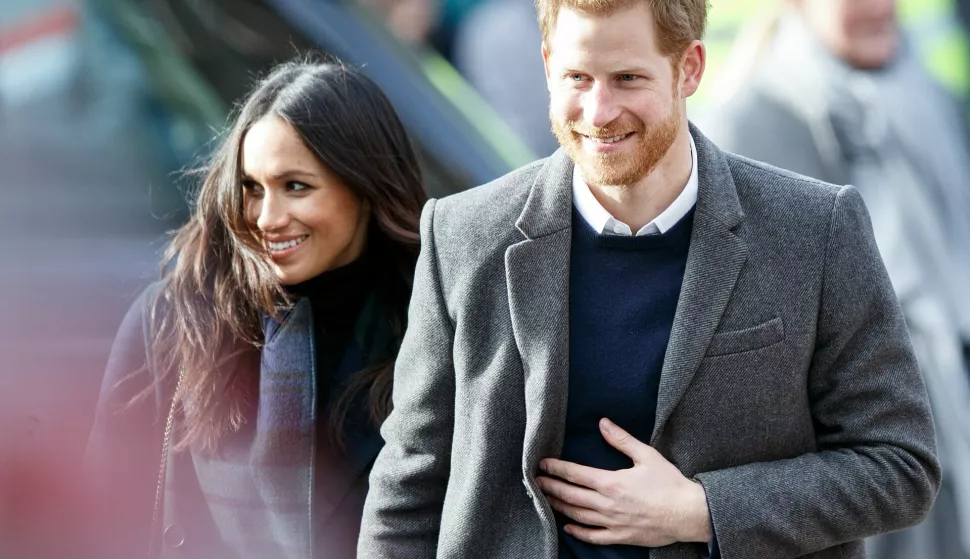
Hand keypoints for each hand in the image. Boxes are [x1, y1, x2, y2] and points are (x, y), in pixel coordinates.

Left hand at [536, 418, 710, 546]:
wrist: (689, 514)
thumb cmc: (670, 484)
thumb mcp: (647, 455)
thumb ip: (621, 439)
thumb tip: (603, 423)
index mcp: (611, 482)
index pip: (575, 474)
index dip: (556, 468)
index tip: (542, 464)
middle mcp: (607, 504)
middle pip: (570, 495)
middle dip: (551, 487)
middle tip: (536, 481)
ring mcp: (612, 522)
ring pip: (578, 515)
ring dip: (560, 507)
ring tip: (547, 499)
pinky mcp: (621, 536)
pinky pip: (594, 537)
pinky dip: (578, 532)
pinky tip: (568, 527)